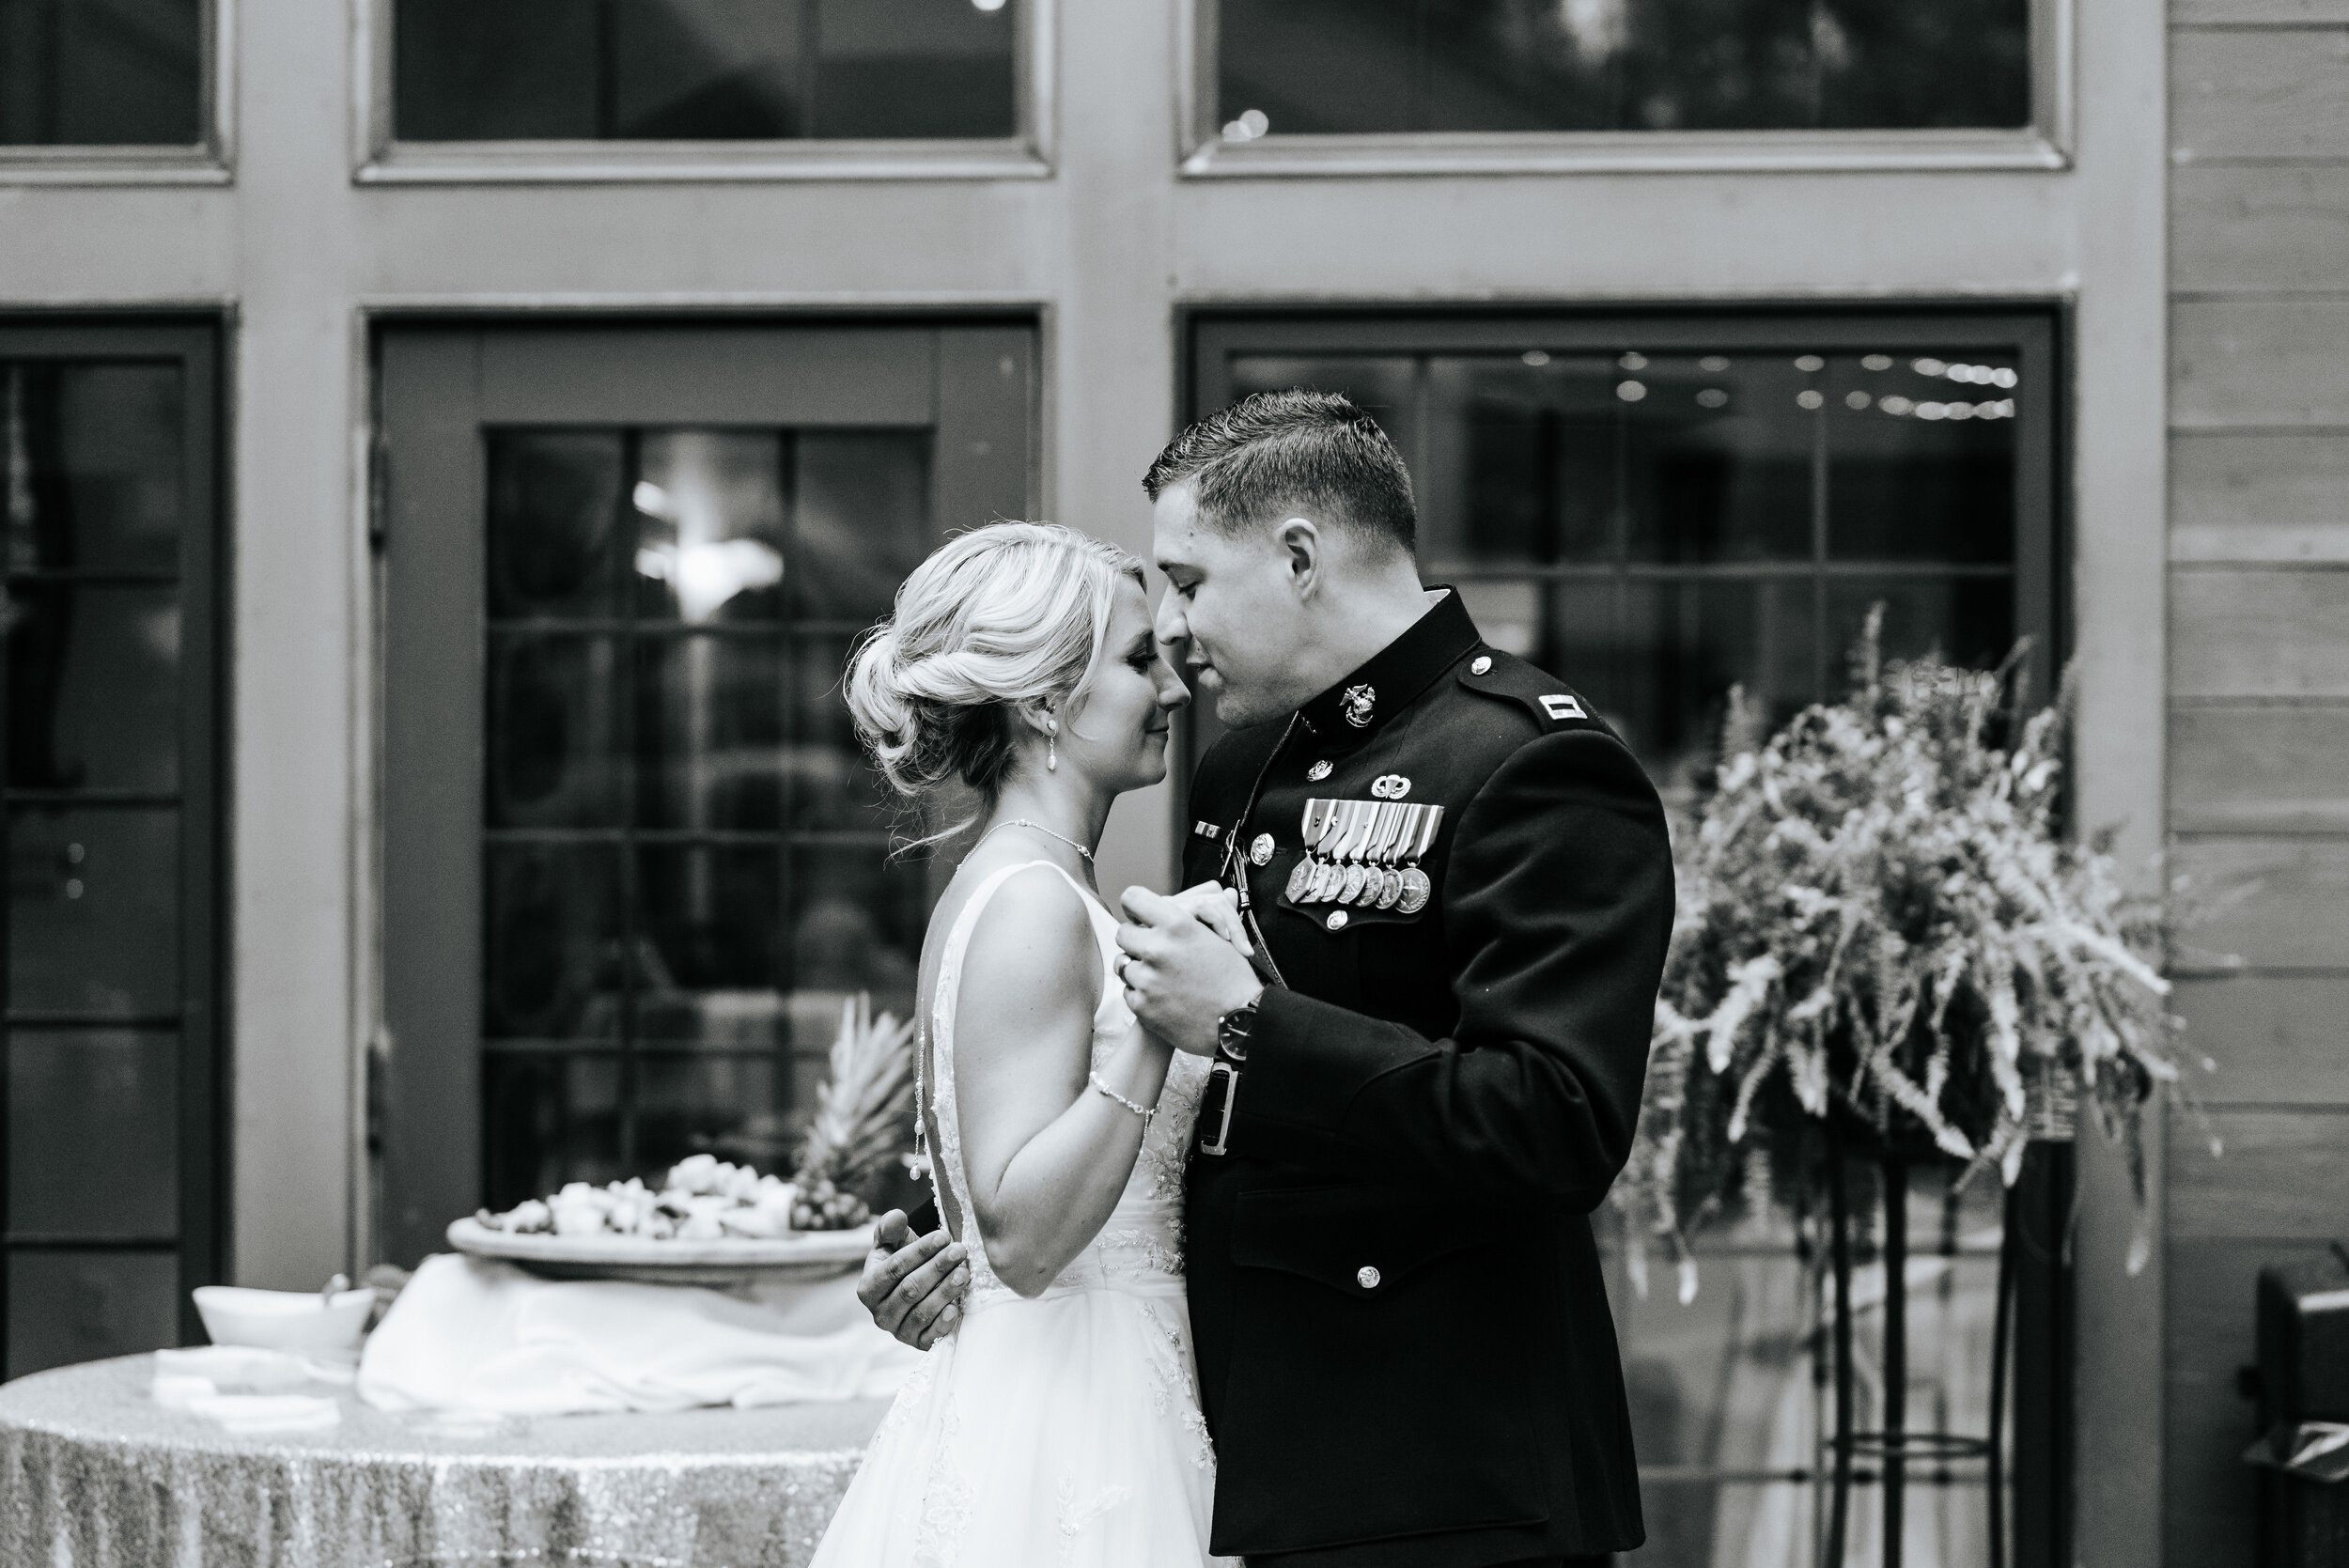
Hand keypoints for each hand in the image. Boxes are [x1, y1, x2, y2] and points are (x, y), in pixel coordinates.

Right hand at [856, 1208, 970, 1349]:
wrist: (917, 1284)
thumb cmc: (905, 1260)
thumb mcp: (894, 1241)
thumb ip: (891, 1228)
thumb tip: (896, 1217)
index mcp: (868, 1288)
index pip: (893, 1269)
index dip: (919, 1251)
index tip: (943, 1236)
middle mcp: (879, 1315)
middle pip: (910, 1290)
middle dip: (937, 1268)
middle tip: (959, 1251)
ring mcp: (898, 1332)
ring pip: (922, 1312)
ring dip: (945, 1291)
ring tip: (964, 1272)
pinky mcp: (918, 1343)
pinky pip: (931, 1337)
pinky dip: (943, 1323)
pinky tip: (956, 1308)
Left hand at [1117, 886, 1264, 1055]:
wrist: (1240, 1024)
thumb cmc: (1235, 980)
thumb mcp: (1223, 938)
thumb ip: (1207, 913)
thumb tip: (1219, 891)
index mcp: (1178, 926)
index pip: (1133, 899)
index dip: (1136, 907)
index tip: (1142, 916)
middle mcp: (1157, 949)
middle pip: (1123, 933)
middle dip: (1136, 940)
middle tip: (1153, 950)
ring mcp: (1147, 979)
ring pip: (1123, 963)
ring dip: (1138, 968)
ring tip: (1162, 977)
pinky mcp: (1141, 1006)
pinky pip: (1128, 991)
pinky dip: (1142, 994)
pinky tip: (1164, 996)